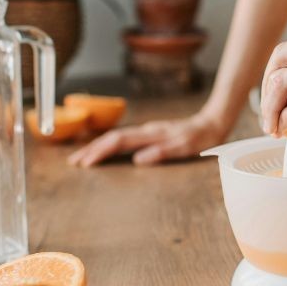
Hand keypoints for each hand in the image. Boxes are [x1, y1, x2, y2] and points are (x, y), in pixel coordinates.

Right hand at [67, 112, 229, 167]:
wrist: (212, 122)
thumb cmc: (200, 138)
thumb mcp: (185, 148)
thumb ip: (162, 152)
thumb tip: (138, 160)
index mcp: (151, 134)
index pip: (118, 141)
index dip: (100, 151)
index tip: (85, 163)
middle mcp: (146, 130)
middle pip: (112, 137)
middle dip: (91, 149)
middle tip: (73, 162)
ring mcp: (147, 131)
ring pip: (116, 137)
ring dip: (98, 146)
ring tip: (82, 157)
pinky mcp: (150, 134)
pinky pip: (124, 139)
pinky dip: (110, 145)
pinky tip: (105, 150)